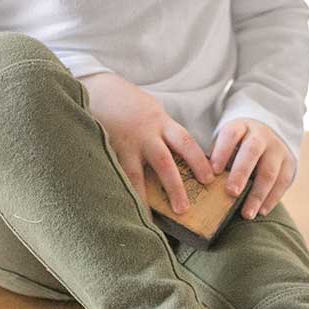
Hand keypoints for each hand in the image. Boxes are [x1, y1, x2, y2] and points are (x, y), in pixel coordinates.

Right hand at [79, 72, 215, 216]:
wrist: (98, 87)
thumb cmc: (128, 102)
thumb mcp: (152, 110)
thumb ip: (163, 131)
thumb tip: (180, 154)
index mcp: (160, 122)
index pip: (185, 141)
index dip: (199, 160)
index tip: (210, 179)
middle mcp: (145, 133)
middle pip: (164, 162)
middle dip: (175, 186)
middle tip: (184, 209)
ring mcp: (124, 143)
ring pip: (136, 175)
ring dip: (143, 200)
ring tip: (148, 221)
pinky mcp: (106, 150)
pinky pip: (114, 175)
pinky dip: (118, 192)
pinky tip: (119, 210)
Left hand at [209, 118, 294, 219]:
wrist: (267, 135)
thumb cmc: (238, 146)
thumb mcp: (227, 143)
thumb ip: (218, 158)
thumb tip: (203, 182)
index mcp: (241, 127)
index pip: (231, 134)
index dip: (222, 151)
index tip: (213, 171)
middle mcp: (261, 135)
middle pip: (252, 151)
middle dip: (241, 172)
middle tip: (230, 192)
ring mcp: (277, 149)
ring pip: (269, 171)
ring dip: (257, 194)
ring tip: (246, 213)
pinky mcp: (289, 163)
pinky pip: (282, 182)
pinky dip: (272, 198)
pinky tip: (261, 211)